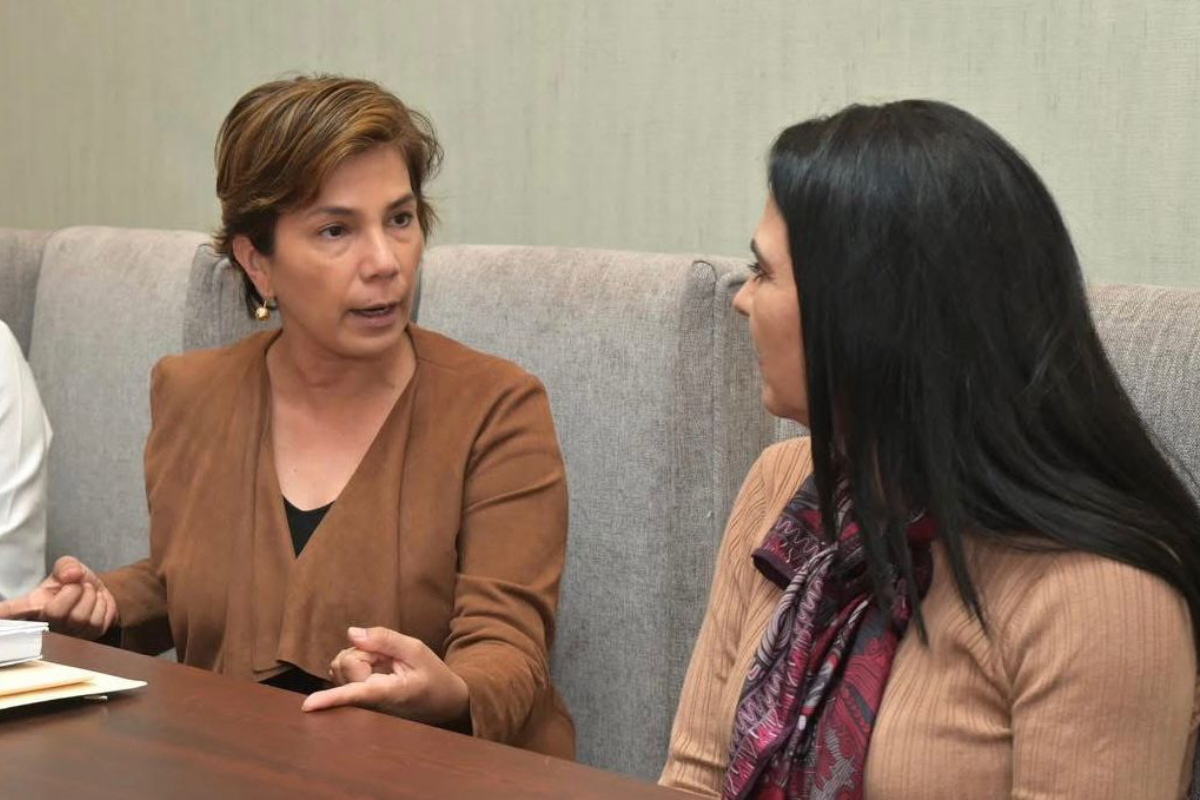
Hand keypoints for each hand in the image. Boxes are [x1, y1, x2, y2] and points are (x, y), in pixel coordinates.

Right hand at [0, 556, 118, 639]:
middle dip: (73, 591)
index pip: (12, 612)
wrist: (100, 591)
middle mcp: (46, 623)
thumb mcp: (68, 567)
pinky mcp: (88, 637)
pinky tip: (95, 605)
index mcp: (34, 605)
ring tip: (85, 594)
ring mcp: (66, 634)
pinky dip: (102, 606)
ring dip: (90, 597)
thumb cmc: (76, 583)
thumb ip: (66, 565)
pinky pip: (97, 621)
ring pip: (80, 617)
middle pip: (55, 612)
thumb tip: (70, 575)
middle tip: (76, 586)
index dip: (3, 614)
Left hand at [301, 627, 469, 726]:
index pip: (356, 694)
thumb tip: (351, 633)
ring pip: (340, 666)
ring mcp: (359, 705)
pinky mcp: (353, 701)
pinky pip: (339, 672)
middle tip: (389, 658)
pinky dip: (353, 663)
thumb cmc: (432, 676)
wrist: (441, 703)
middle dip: (363, 651)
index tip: (307, 706)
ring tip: (384, 665)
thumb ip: (385, 639)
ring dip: (358, 657)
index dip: (331, 698)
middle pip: (346, 663)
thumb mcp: (417, 650)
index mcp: (388, 693)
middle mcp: (368, 704)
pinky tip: (373, 669)